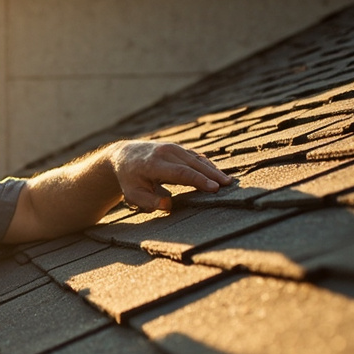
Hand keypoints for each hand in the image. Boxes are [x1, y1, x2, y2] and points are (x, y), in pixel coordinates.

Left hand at [109, 140, 232, 211]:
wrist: (125, 155)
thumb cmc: (130, 179)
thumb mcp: (133, 194)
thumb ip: (149, 201)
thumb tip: (169, 205)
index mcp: (154, 164)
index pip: (181, 172)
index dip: (199, 180)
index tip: (214, 188)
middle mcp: (166, 153)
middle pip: (193, 164)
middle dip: (212, 175)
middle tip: (228, 185)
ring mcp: (173, 148)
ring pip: (197, 159)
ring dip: (213, 170)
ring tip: (228, 181)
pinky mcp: (179, 149)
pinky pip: (196, 156)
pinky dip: (207, 165)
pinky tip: (218, 174)